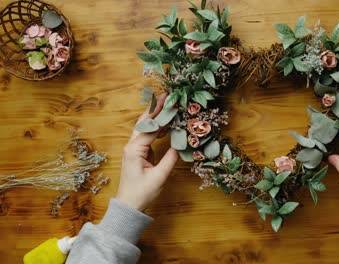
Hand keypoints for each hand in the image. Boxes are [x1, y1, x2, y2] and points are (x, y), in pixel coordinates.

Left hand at [116, 92, 178, 210]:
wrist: (129, 206)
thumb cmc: (142, 193)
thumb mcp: (159, 176)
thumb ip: (171, 158)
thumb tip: (181, 143)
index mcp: (134, 149)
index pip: (150, 127)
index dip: (162, 114)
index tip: (172, 102)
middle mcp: (132, 145)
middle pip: (144, 122)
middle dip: (155, 108)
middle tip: (167, 95)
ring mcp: (134, 148)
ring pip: (145, 127)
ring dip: (156, 117)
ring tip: (168, 105)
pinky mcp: (138, 153)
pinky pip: (148, 136)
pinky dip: (157, 128)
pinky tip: (166, 124)